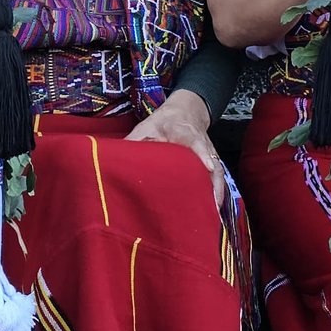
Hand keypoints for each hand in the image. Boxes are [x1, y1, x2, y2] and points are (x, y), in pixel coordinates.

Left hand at [126, 94, 227, 210]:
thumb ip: (134, 142)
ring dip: (216, 195)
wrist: (184, 112)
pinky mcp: (211, 164)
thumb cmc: (162, 122)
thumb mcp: (145, 127)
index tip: (208, 168)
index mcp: (186, 133)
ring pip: (217, 175)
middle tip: (208, 207)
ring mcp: (209, 156)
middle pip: (211, 165)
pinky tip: (213, 213)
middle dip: (211, 185)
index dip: (203, 155)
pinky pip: (217, 180)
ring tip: (213, 218)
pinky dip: (217, 196)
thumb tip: (112, 159)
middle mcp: (203, 146)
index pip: (197, 143)